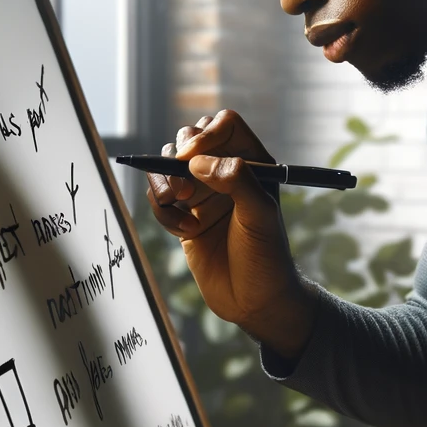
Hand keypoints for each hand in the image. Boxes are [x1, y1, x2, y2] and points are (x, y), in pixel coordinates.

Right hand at [144, 110, 313, 358]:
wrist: (254, 302)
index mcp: (253, 164)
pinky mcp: (184, 216)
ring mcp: (203, 194)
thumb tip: (199, 162)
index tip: (194, 159)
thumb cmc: (267, 257)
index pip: (225, 125)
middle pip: (190, 138)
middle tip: (186, 190)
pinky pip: (160, 198)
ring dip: (163, 182)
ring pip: (168, 166)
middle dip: (179, 158)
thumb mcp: (260, 215)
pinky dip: (163, 211)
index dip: (207, 134)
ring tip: (177, 206)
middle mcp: (226, 174)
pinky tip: (184, 233)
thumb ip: (237, 180)